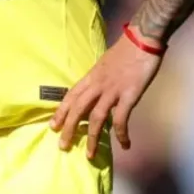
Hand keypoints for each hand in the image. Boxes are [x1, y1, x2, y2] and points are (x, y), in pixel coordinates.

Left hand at [50, 33, 162, 157]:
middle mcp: (98, 84)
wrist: (141, 39)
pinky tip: (124, 144)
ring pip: (95, 118)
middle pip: (78, 108)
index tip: (53, 125)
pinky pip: (121, 118)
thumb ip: (98, 78)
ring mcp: (112, 90)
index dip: (61, 111)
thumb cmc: (125, 50)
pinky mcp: (128, 95)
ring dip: (91, 138)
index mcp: (91, 75)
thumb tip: (94, 91)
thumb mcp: (104, 63)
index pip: (71, 95)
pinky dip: (121, 134)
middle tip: (63, 145)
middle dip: (69, 128)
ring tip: (89, 154)